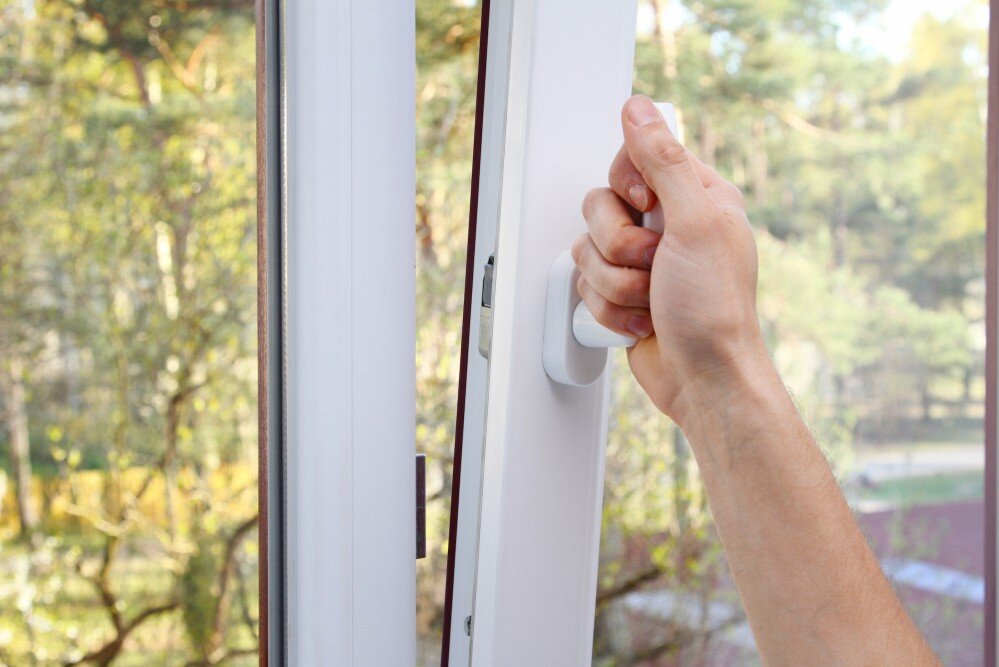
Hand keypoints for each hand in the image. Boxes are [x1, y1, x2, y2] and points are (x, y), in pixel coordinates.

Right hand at [571, 95, 765, 423]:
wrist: (704, 379)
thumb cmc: (714, 309)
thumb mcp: (694, 222)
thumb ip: (663, 161)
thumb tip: (637, 108)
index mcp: (695, 196)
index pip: (632, 159)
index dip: (627, 186)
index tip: (647, 207)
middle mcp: (667, 224)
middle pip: (600, 206)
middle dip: (619, 246)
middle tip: (654, 263)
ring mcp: (642, 261)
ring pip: (587, 249)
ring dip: (616, 283)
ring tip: (651, 300)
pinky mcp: (622, 293)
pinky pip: (586, 285)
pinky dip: (609, 308)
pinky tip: (642, 320)